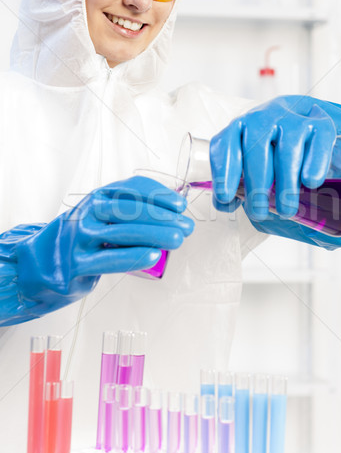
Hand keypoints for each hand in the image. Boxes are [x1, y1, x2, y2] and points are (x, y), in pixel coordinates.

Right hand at [2, 175, 192, 321]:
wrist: (41, 262)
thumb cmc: (81, 238)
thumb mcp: (101, 216)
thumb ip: (129, 212)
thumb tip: (172, 215)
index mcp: (97, 197)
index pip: (130, 188)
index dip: (157, 194)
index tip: (179, 205)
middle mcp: (88, 212)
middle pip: (129, 209)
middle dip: (163, 217)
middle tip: (187, 226)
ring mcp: (80, 237)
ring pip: (122, 232)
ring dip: (155, 235)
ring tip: (178, 239)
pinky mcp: (76, 263)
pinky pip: (109, 258)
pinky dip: (133, 256)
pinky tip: (154, 256)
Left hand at [210, 95, 336, 220]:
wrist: (315, 134)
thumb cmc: (277, 159)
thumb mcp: (254, 171)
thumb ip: (238, 186)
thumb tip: (226, 204)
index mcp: (241, 129)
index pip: (225, 144)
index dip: (224, 171)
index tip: (226, 197)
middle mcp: (264, 118)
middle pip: (256, 148)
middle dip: (256, 184)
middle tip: (259, 212)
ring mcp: (294, 118)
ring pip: (287, 149)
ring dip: (285, 182)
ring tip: (286, 210)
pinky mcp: (322, 123)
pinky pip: (318, 141)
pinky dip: (314, 163)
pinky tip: (310, 182)